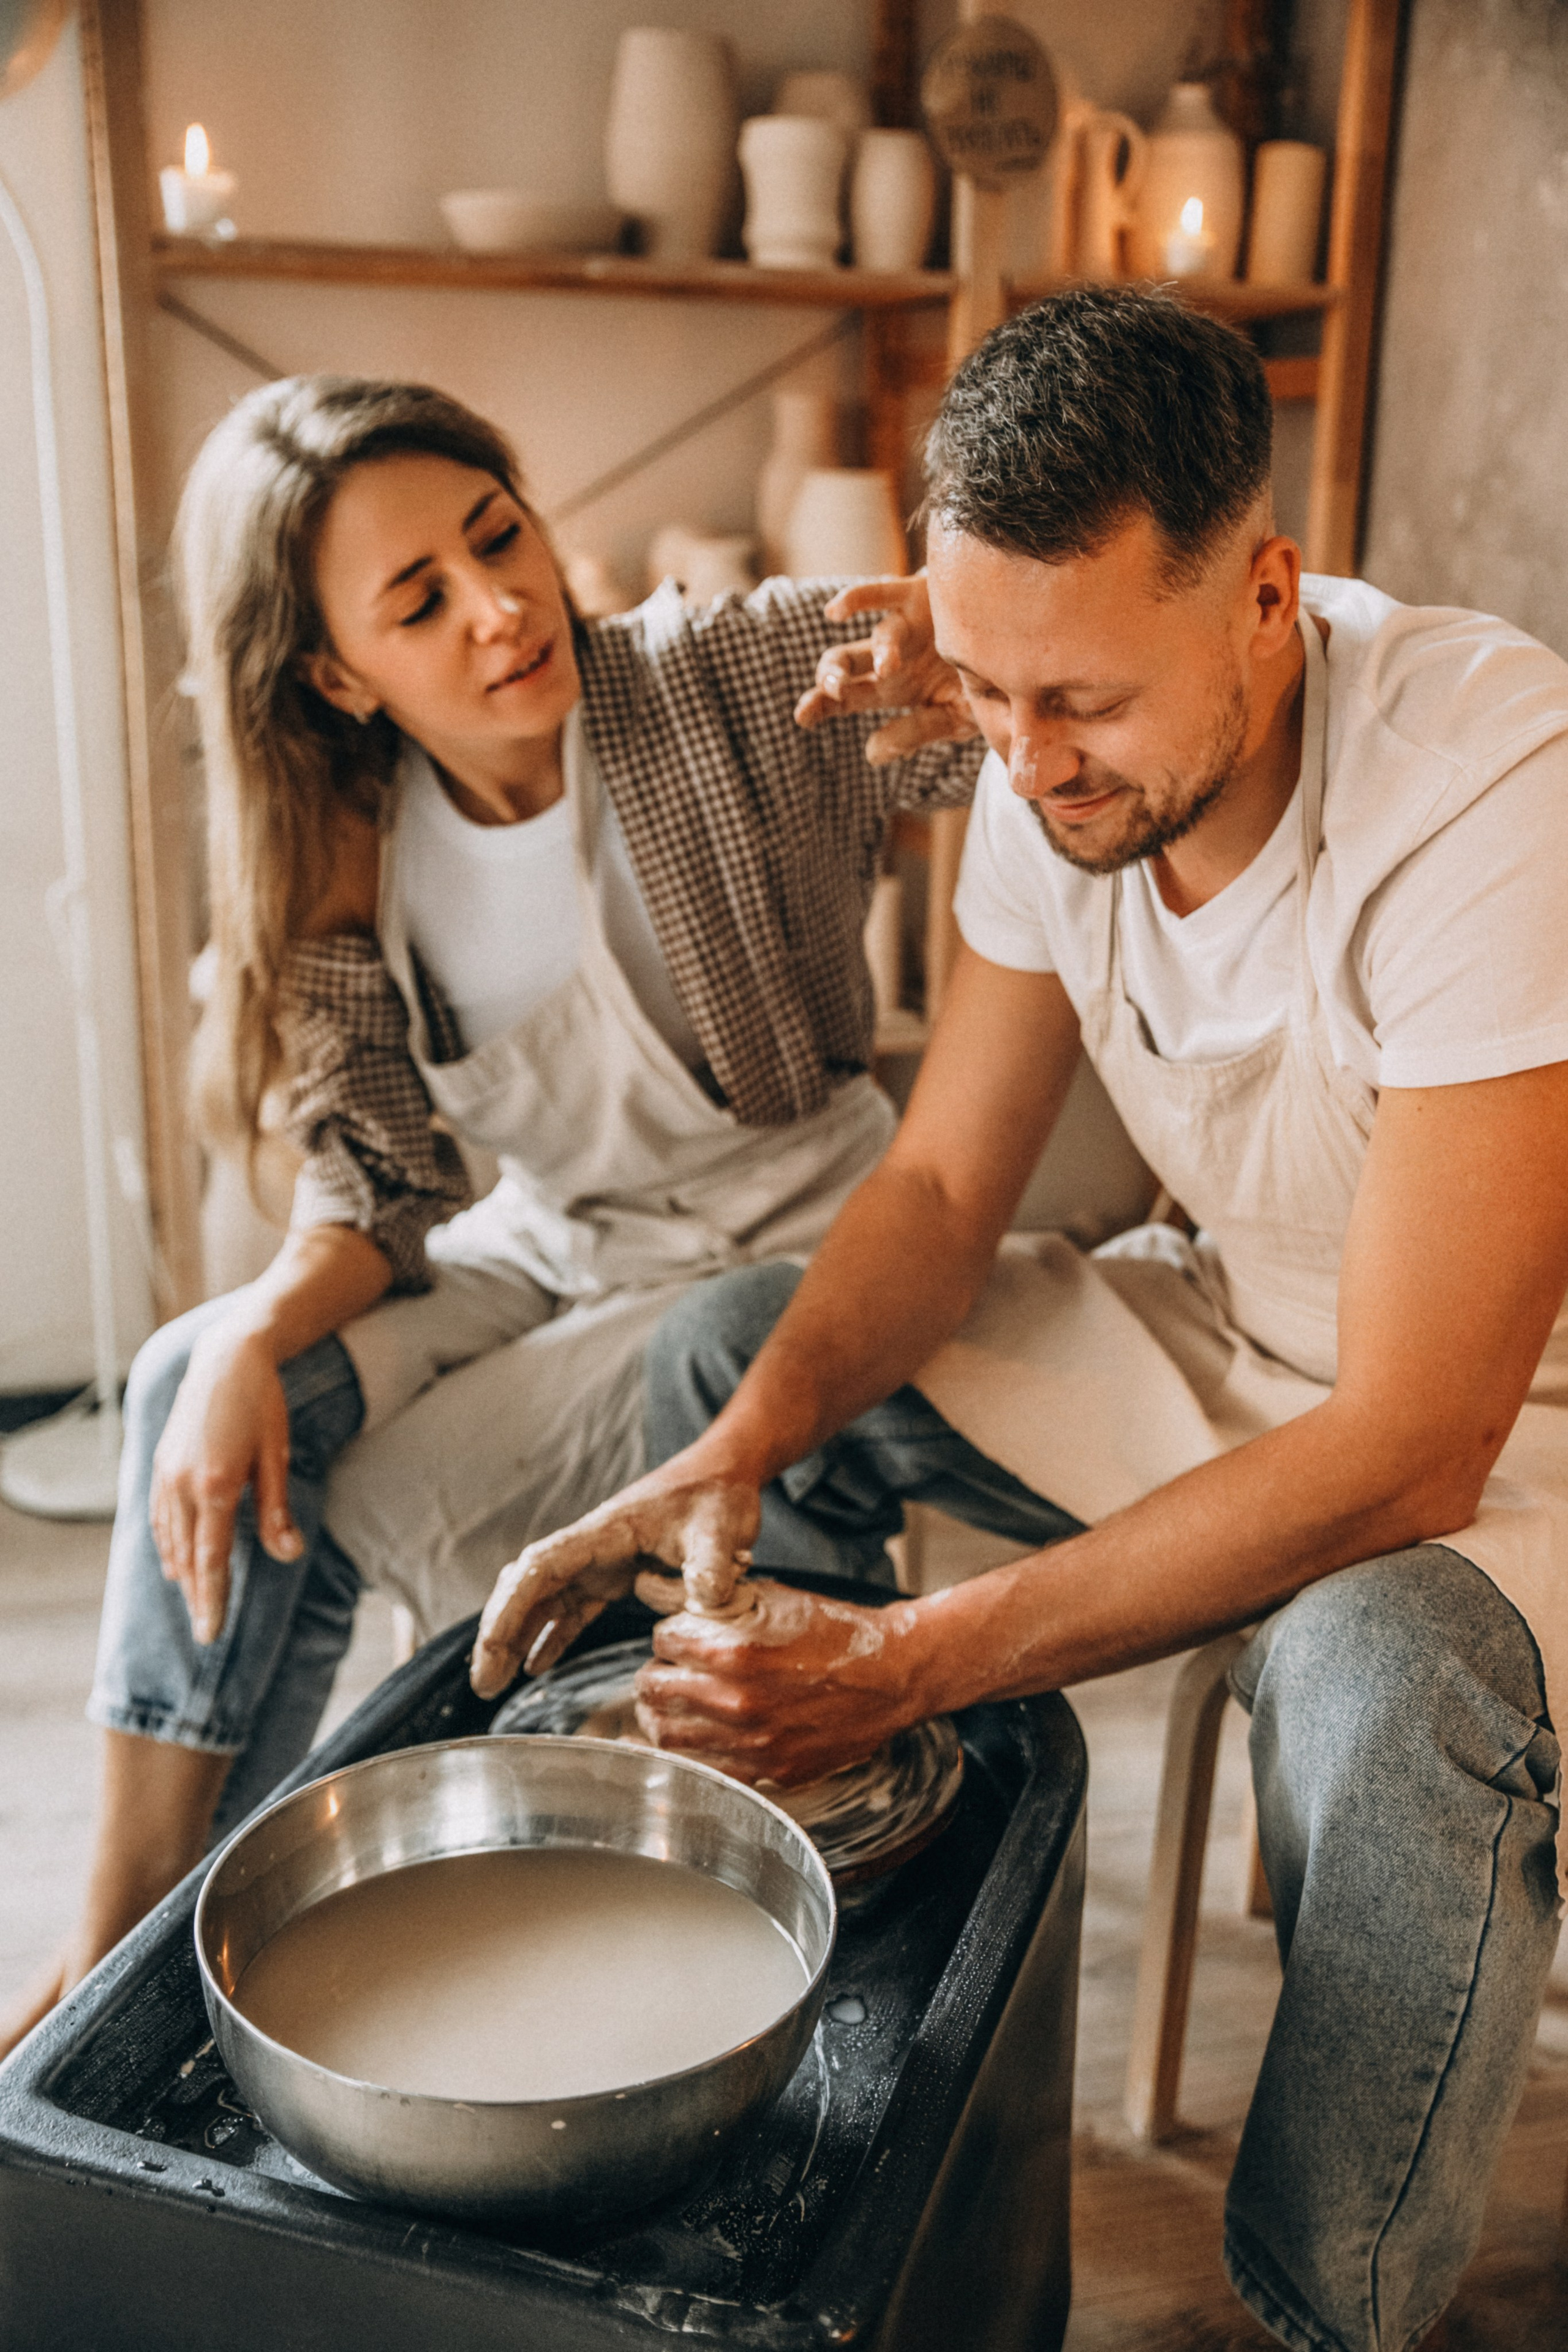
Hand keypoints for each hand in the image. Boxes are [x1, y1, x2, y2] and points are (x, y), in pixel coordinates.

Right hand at [149, 1326, 303, 1644]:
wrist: (227, 1357)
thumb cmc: (262, 1405)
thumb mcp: (277, 1456)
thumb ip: (276, 1510)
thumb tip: (289, 1555)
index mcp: (216, 1484)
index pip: (211, 1559)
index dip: (212, 1600)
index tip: (211, 1634)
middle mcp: (182, 1484)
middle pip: (188, 1557)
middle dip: (197, 1596)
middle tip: (206, 1634)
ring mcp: (165, 1474)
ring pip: (170, 1540)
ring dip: (183, 1575)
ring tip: (195, 1604)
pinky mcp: (159, 1464)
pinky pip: (160, 1518)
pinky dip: (167, 1545)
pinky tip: (175, 1564)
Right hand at [470, 1463, 761, 1698]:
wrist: (723, 1476)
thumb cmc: (717, 1495)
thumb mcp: (722, 1529)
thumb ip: (712, 1566)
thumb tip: (704, 1602)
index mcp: (604, 1532)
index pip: (541, 1568)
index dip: (511, 1608)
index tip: (491, 1646)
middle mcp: (590, 1548)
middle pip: (528, 1586)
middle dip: (500, 1631)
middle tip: (483, 1682)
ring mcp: (598, 1563)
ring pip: (542, 1601)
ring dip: (516, 1638)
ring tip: (494, 1683)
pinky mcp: (613, 1577)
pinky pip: (570, 1609)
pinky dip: (550, 1636)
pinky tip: (535, 1666)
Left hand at [629, 1576, 926, 1784]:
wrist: (894, 1675)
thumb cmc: (840, 1634)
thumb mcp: (778, 1601)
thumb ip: (727, 1609)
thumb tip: (686, 1610)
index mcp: (737, 1653)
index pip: (665, 1643)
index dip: (667, 1635)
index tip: (674, 1638)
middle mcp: (737, 1702)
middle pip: (655, 1692)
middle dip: (653, 1676)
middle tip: (660, 1672)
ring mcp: (753, 1744)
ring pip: (669, 1738)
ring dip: (660, 1719)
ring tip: (666, 1709)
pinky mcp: (771, 1770)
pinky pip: (708, 1770)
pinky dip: (691, 1756)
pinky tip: (691, 1743)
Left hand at [793, 577, 977, 765]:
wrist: (1021, 650)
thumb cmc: (988, 684)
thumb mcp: (954, 718)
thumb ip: (915, 733)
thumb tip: (870, 754)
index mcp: (892, 688)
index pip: (846, 698)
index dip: (820, 705)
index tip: (802, 717)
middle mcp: (890, 657)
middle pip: (847, 665)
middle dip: (832, 678)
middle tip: (833, 692)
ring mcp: (904, 627)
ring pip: (876, 638)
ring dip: (877, 653)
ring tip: (887, 668)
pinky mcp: (919, 596)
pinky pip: (884, 594)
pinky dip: (858, 600)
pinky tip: (834, 612)